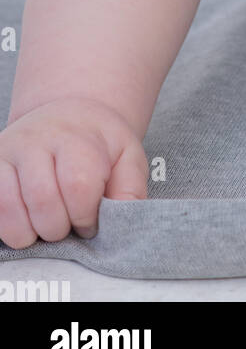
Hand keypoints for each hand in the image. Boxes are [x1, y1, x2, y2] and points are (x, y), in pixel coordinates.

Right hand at [0, 97, 147, 248]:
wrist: (66, 117)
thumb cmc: (98, 144)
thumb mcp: (127, 157)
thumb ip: (130, 189)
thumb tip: (123, 220)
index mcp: (76, 135)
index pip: (78, 186)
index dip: (86, 215)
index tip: (91, 218)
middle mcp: (37, 138)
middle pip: (44, 201)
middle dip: (61, 227)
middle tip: (70, 222)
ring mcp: (9, 151)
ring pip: (12, 208)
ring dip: (34, 231)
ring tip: (49, 223)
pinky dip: (11, 228)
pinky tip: (29, 221)